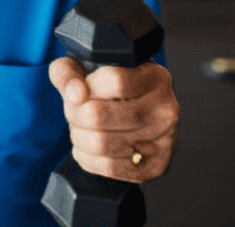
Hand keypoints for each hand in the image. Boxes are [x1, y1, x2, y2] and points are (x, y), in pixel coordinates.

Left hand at [49, 57, 178, 182]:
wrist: (135, 115)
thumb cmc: (110, 89)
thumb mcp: (85, 67)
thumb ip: (70, 72)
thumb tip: (75, 93)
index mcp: (155, 78)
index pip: (115, 81)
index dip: (87, 87)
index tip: (81, 90)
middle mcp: (164, 109)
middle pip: (99, 114)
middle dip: (75, 114)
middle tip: (73, 112)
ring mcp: (163, 140)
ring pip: (101, 143)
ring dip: (79, 137)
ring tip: (80, 129)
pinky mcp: (154, 166)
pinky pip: (109, 167)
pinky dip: (88, 158)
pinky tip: (87, 147)